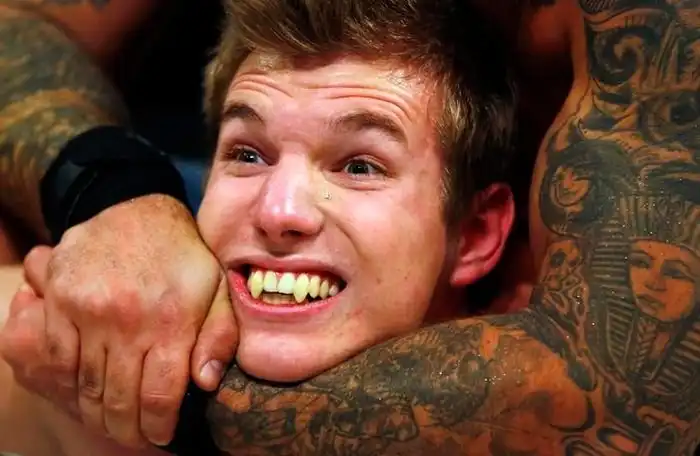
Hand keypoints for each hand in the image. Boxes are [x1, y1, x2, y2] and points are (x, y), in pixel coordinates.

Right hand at [18, 195, 236, 446]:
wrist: (135, 210)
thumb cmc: (184, 256)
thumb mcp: (218, 290)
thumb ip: (219, 337)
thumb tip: (206, 383)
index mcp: (172, 319)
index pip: (159, 396)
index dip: (158, 427)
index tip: (162, 435)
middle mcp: (127, 318)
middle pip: (119, 399)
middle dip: (128, 430)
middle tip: (137, 437)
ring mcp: (88, 309)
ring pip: (86, 386)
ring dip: (98, 414)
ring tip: (114, 421)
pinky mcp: (61, 300)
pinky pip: (56, 360)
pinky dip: (68, 385)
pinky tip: (86, 393)